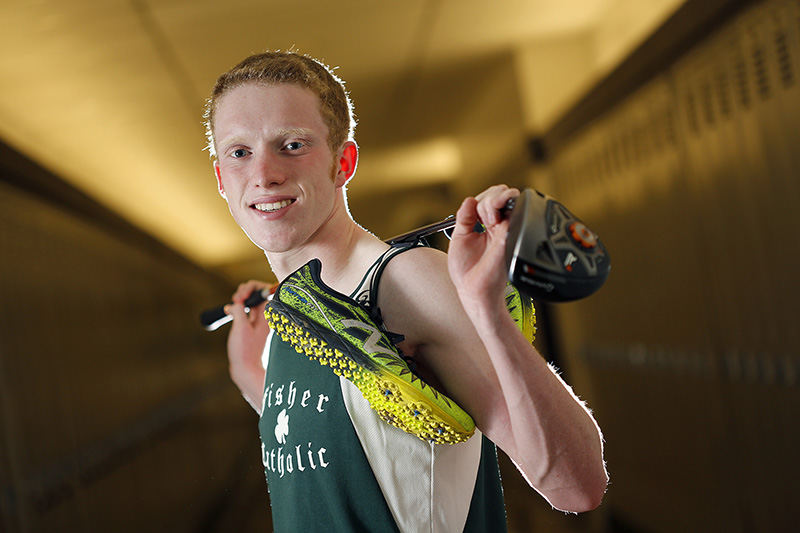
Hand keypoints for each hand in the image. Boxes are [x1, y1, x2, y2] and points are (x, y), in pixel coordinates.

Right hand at [227, 280, 272, 374]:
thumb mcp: (240, 327)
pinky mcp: (251, 325)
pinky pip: (246, 309)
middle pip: (257, 293)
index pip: (264, 289)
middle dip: (244, 291)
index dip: (251, 288)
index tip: (241, 297)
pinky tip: (230, 312)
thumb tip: (235, 304)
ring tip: (232, 305)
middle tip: (235, 300)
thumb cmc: (245, 350)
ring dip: (240, 298)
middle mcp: (265, 315)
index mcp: (267, 314)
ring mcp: (258, 320)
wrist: (246, 369)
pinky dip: (238, 307)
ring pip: (250, 300)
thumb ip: (239, 310)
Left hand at [447, 185, 518, 306]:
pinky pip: (510, 210)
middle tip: (481, 218)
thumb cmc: (467, 270)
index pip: (489, 198)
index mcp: (488, 226)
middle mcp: (500, 225)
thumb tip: (469, 199)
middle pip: (500, 193)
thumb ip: (464, 217)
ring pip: (507, 196)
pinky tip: (490, 221)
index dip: (480, 199)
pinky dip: (496, 208)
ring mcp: (506, 228)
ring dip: (492, 201)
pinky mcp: (510, 234)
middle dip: (487, 198)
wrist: (473, 289)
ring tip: (486, 220)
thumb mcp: (460, 237)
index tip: (472, 213)